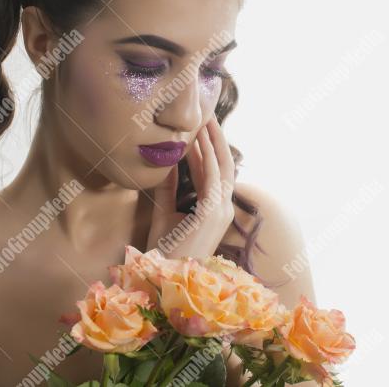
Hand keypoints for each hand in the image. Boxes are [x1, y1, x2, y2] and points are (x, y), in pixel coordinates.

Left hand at [145, 116, 235, 259]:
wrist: (163, 276)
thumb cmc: (164, 250)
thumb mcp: (163, 211)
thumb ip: (167, 187)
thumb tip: (167, 160)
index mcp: (214, 210)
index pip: (214, 172)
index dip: (207, 148)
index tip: (199, 127)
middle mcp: (224, 208)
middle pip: (225, 165)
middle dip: (216, 138)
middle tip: (207, 113)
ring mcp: (221, 211)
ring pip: (223, 166)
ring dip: (214, 140)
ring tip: (206, 118)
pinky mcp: (213, 213)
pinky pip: (213, 177)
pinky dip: (208, 156)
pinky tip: (199, 139)